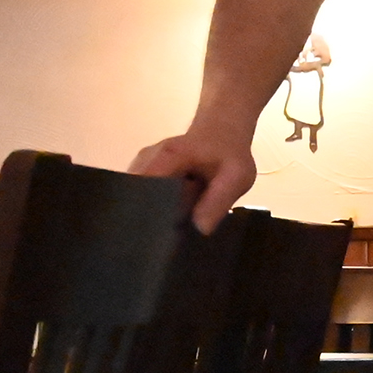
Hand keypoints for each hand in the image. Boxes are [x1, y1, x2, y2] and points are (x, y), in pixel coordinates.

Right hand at [129, 125, 256, 232]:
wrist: (221, 132)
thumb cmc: (230, 154)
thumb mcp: (237, 177)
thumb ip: (219, 200)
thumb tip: (200, 229)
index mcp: (168, 156)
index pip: (144, 187)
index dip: (148, 212)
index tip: (156, 236)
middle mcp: (147, 159)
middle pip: (136, 194)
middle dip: (146, 217)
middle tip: (162, 240)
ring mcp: (141, 164)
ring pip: (136, 196)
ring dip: (148, 213)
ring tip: (163, 232)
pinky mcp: (142, 172)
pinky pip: (140, 193)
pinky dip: (151, 207)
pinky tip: (164, 219)